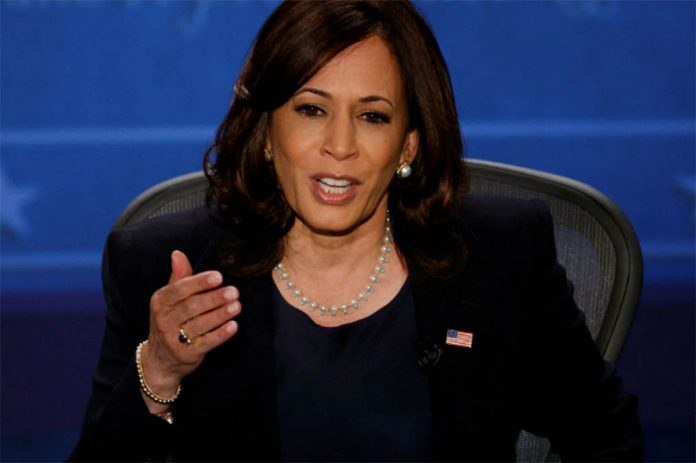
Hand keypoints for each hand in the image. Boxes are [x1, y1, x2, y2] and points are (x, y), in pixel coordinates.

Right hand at [140, 250, 240, 408]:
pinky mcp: (187, 355)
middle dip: (214, 298)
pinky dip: (220, 334)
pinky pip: (206, 343)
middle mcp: (164, 320)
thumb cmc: (169, 321)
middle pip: (191, 307)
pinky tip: (233, 326)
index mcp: (160, 302)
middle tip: (233, 291)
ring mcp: (174, 339)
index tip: (218, 277)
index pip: (179, 289)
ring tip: (237, 306)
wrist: (159, 359)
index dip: (199, 282)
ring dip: (220, 315)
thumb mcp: (169, 299)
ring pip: (199, 325)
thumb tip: (178, 253)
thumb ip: (178, 277)